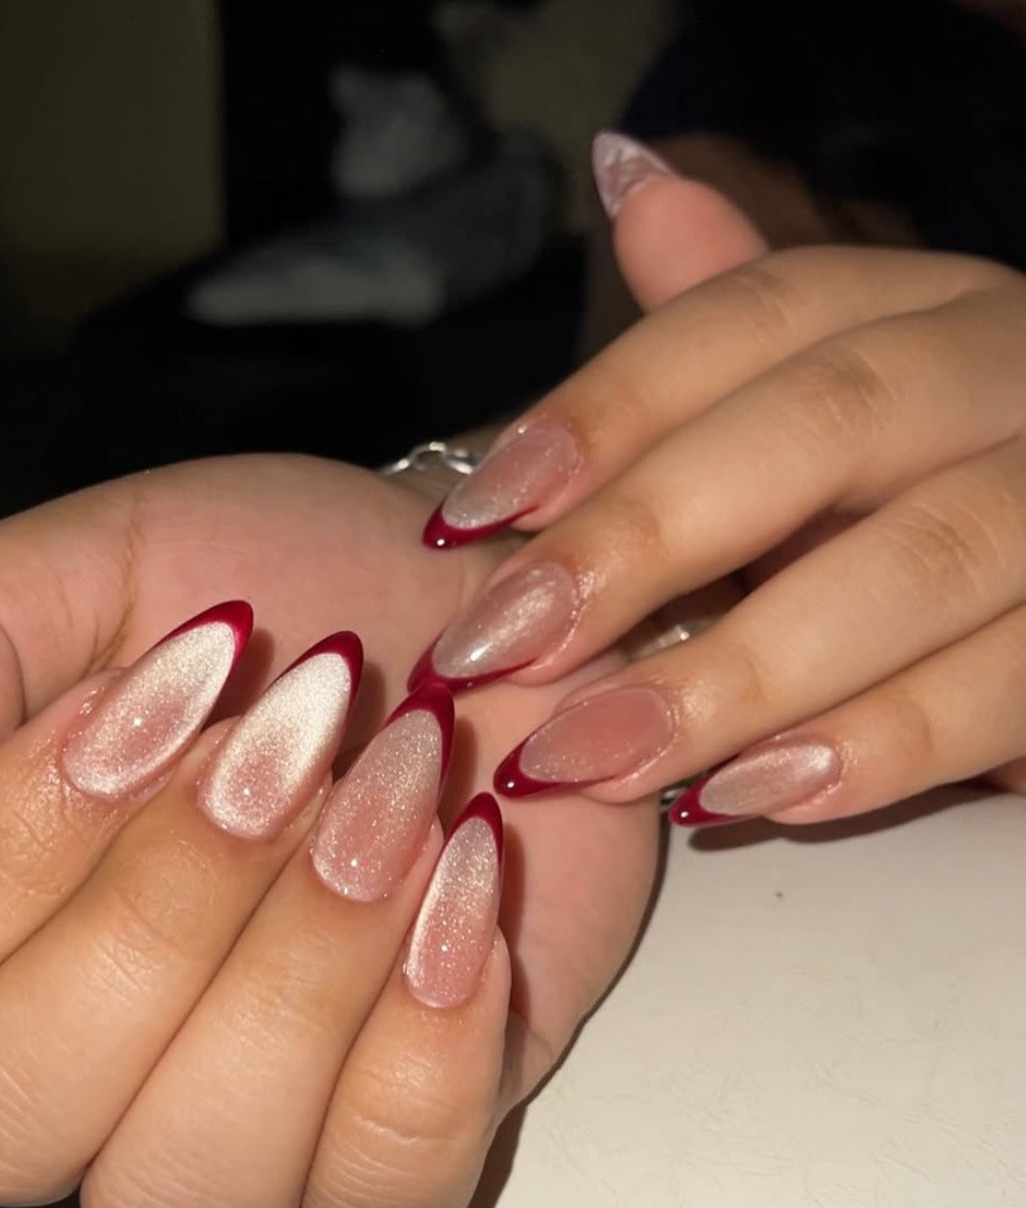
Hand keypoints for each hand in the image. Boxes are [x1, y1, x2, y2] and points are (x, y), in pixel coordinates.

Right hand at [0, 455, 654, 1207]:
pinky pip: (383, 1198)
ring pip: (191, 1196)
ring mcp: (239, 1136)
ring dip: (302, 974)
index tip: (164, 679)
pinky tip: (465, 877)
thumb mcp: (88, 566)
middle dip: (162, 908)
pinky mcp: (395, 1152)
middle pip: (12, 1121)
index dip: (15, 840)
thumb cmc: (283, 597)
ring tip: (396, 803)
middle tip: (289, 740)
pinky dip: (432, 1039)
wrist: (480, 619)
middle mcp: (79, 1074)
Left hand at [412, 144, 1025, 825]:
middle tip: (501, 647)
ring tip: (594, 757)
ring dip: (740, 670)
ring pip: (921, 560)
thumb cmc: (929, 491)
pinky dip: (876, 747)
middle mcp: (1005, 372)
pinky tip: (745, 797)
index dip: (605, 409)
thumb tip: (626, 172)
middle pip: (825, 420)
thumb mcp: (837, 403)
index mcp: (922, 308)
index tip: (473, 515)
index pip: (753, 317)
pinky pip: (1009, 684)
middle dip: (648, 537)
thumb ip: (735, 331)